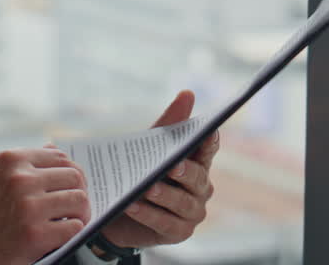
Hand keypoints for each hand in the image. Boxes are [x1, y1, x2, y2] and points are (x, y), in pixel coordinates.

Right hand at [0, 147, 89, 264]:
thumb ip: (23, 164)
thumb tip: (54, 149)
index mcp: (11, 159)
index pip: (60, 157)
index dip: (70, 173)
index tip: (70, 186)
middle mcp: (21, 178)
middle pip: (74, 177)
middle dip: (79, 192)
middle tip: (75, 207)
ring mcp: (29, 206)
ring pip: (78, 200)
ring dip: (79, 213)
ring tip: (71, 221)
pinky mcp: (35, 234)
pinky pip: (74, 227)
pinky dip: (73, 232)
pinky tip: (62, 236)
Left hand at [98, 90, 218, 248]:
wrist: (119, 210)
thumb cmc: (141, 173)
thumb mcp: (150, 148)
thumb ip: (168, 124)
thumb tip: (188, 94)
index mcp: (197, 164)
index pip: (208, 150)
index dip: (209, 142)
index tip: (208, 131)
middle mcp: (201, 189)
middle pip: (197, 179)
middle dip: (185, 171)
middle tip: (172, 165)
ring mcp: (192, 213)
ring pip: (182, 203)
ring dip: (164, 195)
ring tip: (146, 187)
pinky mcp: (178, 233)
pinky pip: (164, 222)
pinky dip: (148, 214)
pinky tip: (132, 205)